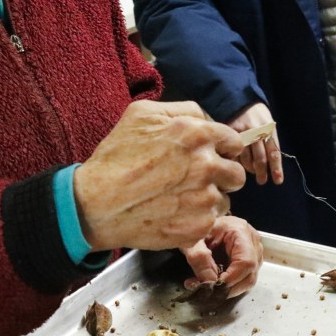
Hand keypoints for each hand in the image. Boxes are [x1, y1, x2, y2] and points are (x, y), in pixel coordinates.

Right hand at [74, 100, 245, 251]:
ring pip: (225, 199)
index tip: (214, 156)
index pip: (235, 142)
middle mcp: (207, 166)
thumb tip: (206, 118)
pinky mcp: (200, 225)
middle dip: (222, 177)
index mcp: (196, 135)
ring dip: (209, 199)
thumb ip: (183, 110)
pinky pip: (211, 221)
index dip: (224, 150)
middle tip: (198, 180)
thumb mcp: (142, 114)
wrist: (98, 204)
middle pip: (237, 174)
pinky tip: (174, 213)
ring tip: (180, 197)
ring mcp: (205, 198)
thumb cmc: (116, 158)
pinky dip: (197, 219)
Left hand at [182, 215, 262, 297]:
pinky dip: (229, 286)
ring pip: (248, 280)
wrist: (200, 223)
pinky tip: (214, 283)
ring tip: (208, 287)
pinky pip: (243, 279)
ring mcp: (254, 252)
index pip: (246, 262)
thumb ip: (199, 259)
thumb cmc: (198, 227)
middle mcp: (253, 242)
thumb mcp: (193, 240)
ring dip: (228, 289)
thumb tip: (209, 282)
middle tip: (208, 291)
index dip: (231, 279)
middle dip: (229, 288)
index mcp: (241, 231)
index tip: (213, 287)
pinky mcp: (249, 261)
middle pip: (250, 275)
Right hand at [228, 102, 282, 185]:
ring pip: (246, 157)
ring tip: (252, 172)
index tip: (278, 181)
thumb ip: (269, 140)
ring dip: (250, 168)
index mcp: (269, 129)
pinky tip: (239, 163)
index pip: (274, 152)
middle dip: (262, 172)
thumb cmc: (256, 114)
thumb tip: (271, 162)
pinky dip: (237, 160)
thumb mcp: (268, 123)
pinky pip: (234, 151)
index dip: (276, 168)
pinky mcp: (230, 131)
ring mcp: (243, 131)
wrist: (239, 97)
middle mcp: (257, 130)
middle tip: (262, 181)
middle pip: (260, 158)